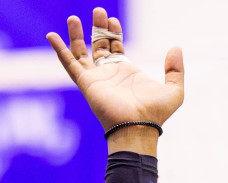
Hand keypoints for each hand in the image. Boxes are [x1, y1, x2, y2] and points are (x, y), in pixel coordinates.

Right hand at [47, 7, 183, 151]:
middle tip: (99, 11)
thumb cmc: (155, 114)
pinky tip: (51, 35)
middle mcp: (108, 73)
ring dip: (76, 35)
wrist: (138, 127)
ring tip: (74, 18)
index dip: (113, 32)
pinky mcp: (86, 82)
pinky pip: (69, 63)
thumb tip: (176, 48)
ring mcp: (95, 78)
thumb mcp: (173, 90)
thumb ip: (176, 69)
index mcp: (126, 72)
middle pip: (98, 45)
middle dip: (98, 27)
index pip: (115, 46)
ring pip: (81, 51)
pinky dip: (59, 49)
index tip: (113, 20)